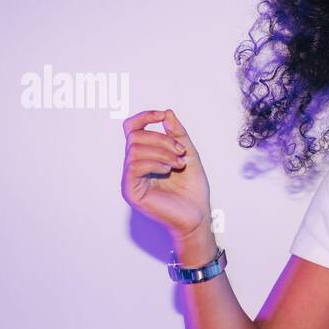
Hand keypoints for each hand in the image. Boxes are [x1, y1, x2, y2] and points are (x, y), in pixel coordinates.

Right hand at [120, 108, 211, 241]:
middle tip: (181, 152)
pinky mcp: (131, 190)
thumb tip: (167, 112)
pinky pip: (134, 166)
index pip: (132, 128)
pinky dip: (155, 163)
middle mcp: (134, 165)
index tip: (161, 115)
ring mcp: (130, 178)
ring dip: (162, 152)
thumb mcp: (188, 154)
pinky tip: (169, 170)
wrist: (197, 215)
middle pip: (135, 136)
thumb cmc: (193, 189)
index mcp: (145, 156)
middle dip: (161, 139)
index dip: (144, 117)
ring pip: (135, 149)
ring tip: (178, 164)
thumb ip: (178, 134)